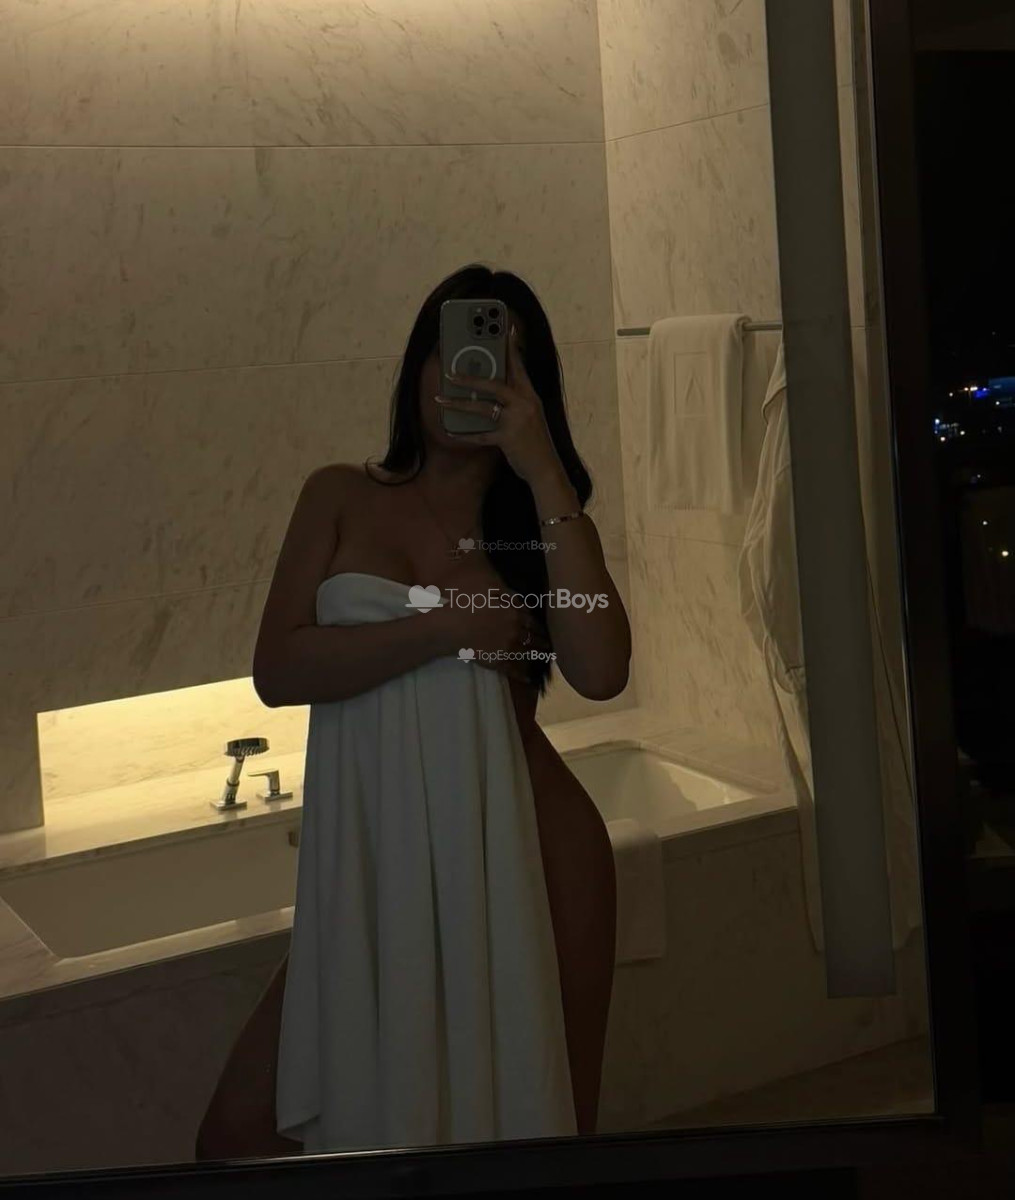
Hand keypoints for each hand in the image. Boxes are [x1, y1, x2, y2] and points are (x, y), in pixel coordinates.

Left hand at [435, 324, 559, 484]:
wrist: (546, 468)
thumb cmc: (536, 443)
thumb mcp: (530, 417)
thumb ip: (516, 403)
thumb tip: (492, 393)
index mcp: (531, 396)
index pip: (519, 366)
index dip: (511, 347)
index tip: (505, 329)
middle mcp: (525, 404)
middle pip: (495, 384)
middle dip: (470, 378)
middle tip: (450, 373)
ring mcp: (516, 421)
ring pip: (483, 407)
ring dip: (459, 403)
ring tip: (441, 399)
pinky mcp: (508, 438)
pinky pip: (480, 435)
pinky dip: (464, 434)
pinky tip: (450, 432)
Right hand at [445, 597, 550, 682]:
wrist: (449, 626)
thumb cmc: (466, 603)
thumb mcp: (487, 587)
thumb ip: (506, 591)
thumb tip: (518, 595)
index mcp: (513, 613)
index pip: (532, 620)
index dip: (540, 625)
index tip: (547, 628)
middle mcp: (514, 631)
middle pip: (533, 636)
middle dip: (543, 640)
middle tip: (551, 645)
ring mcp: (506, 648)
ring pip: (527, 653)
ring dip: (537, 655)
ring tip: (545, 657)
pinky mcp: (496, 661)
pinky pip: (512, 669)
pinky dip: (521, 675)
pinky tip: (528, 678)